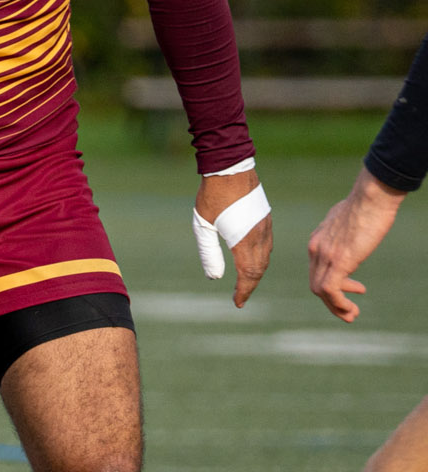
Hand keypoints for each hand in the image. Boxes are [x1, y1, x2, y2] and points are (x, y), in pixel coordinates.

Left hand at [194, 169, 272, 306]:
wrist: (230, 168)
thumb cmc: (212, 196)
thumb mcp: (203, 226)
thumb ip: (209, 252)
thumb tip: (214, 277)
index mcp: (244, 240)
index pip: (248, 274)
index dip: (243, 291)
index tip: (237, 303)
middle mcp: (260, 236)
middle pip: (259, 269)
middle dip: (250, 285)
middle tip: (239, 297)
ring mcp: (266, 226)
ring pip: (265, 257)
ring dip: (256, 272)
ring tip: (245, 282)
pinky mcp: (266, 218)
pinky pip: (267, 245)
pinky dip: (261, 258)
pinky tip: (252, 260)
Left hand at [308, 168, 405, 321]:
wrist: (372, 196)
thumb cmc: (367, 204)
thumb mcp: (348, 220)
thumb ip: (344, 232)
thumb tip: (351, 235)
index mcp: (318, 240)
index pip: (317, 270)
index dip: (332, 284)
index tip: (354, 288)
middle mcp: (316, 249)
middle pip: (315, 283)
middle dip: (331, 301)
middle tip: (349, 311)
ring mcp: (325, 255)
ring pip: (320, 290)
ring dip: (336, 307)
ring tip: (352, 315)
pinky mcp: (338, 261)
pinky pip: (330, 290)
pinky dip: (338, 304)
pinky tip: (351, 309)